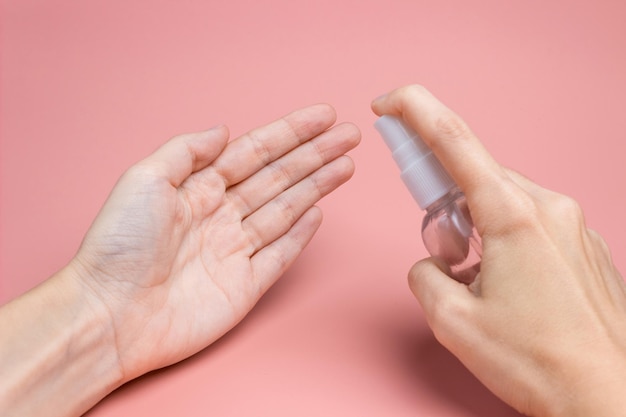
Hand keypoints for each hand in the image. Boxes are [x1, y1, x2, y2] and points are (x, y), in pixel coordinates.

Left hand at [71, 104, 359, 381]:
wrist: (112, 316)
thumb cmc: (118, 247)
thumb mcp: (144, 180)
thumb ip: (186, 151)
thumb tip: (223, 130)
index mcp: (197, 188)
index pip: (254, 152)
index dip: (290, 133)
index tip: (322, 116)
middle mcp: (220, 215)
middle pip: (278, 177)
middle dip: (315, 155)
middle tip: (349, 136)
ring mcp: (235, 250)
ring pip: (286, 209)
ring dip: (316, 186)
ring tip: (345, 165)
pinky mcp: (245, 285)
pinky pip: (280, 254)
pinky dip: (300, 234)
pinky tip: (318, 213)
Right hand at [372, 85, 625, 416]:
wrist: (609, 398)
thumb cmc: (538, 363)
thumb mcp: (452, 321)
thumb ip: (424, 274)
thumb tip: (433, 262)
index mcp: (513, 215)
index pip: (455, 141)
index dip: (415, 112)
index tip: (389, 103)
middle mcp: (549, 207)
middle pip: (476, 180)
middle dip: (446, 209)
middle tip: (443, 252)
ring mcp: (573, 225)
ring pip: (503, 202)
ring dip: (476, 230)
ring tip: (480, 282)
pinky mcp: (584, 244)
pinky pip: (531, 223)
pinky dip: (504, 242)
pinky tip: (508, 287)